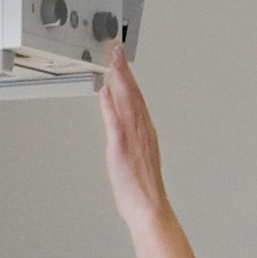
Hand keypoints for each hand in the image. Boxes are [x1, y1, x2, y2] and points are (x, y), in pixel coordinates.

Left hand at [95, 43, 169, 229]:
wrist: (149, 208)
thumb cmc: (143, 188)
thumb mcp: (139, 157)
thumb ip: (131, 137)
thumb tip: (122, 123)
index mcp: (146, 132)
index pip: (137, 98)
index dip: (129, 77)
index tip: (123, 60)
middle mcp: (142, 131)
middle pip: (133, 94)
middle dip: (124, 69)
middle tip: (116, 49)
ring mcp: (132, 139)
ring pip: (126, 102)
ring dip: (119, 79)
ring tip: (113, 60)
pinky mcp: (121, 149)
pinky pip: (115, 122)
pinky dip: (110, 105)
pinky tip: (107, 90)